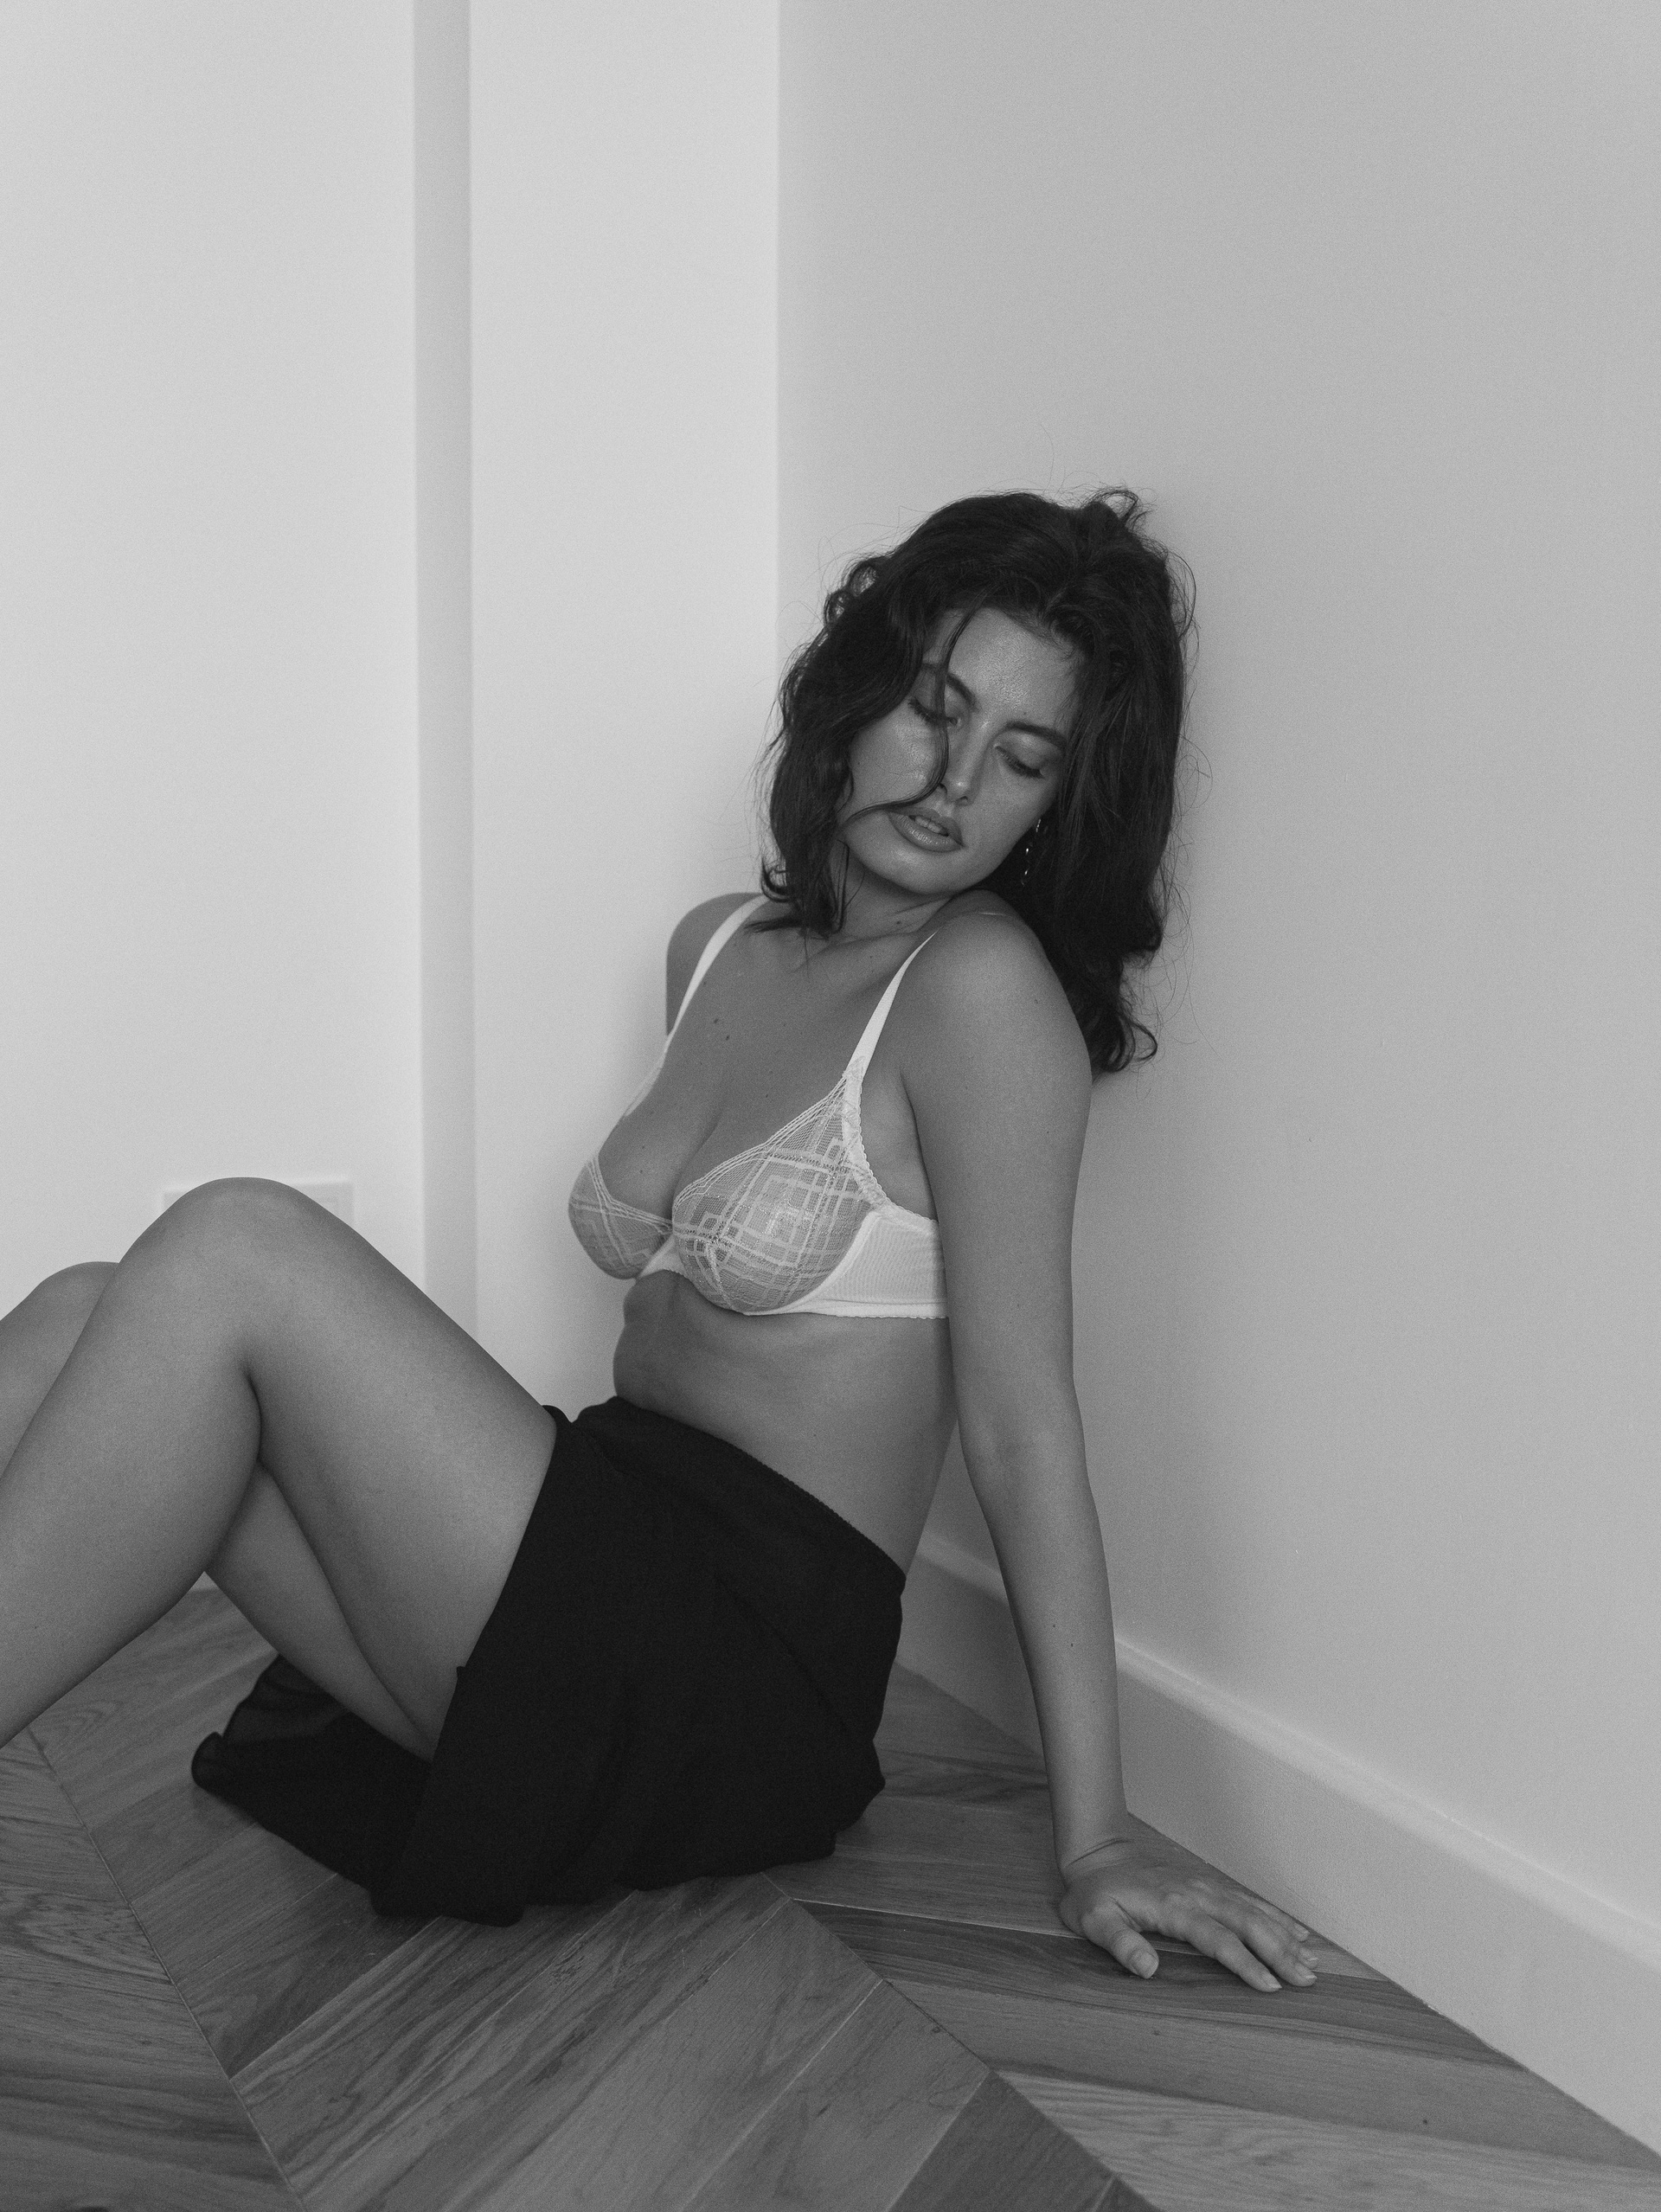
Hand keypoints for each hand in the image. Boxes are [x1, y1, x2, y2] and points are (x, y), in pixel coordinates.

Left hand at [1057, 1831, 1318, 1991]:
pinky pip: (1249, 1901)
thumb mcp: (1093, 1921)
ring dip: (1285, 1936)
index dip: (1245, 1962)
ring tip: (1314, 1964)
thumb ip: (1120, 1943)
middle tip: (1308, 1981)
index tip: (1271, 1985)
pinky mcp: (1209, 1886)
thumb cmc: (1095, 1896)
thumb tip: (1148, 1969)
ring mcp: (1206, 1887)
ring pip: (1254, 1911)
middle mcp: (1197, 1894)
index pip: (1216, 1938)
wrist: (1099, 1856)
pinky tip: (1298, 1933)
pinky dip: (1277, 1917)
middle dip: (1280, 1951)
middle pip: (1247, 1922)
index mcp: (1172, 1906)